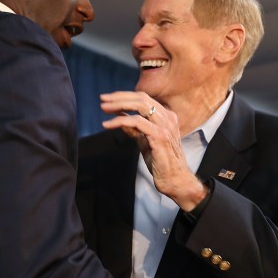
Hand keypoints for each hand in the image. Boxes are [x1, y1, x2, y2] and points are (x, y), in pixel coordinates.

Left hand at [100, 91, 206, 210]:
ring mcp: (165, 126)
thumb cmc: (161, 162)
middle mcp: (167, 118)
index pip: (143, 98)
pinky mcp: (160, 136)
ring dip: (119, 105)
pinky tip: (108, 125)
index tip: (108, 99)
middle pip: (141, 98)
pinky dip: (120, 120)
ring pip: (140, 105)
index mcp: (166, 116)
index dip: (124, 96)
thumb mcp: (144, 141)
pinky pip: (137, 122)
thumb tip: (120, 117)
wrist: (174, 180)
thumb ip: (134, 128)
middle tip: (102, 99)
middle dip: (119, 97)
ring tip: (104, 108)